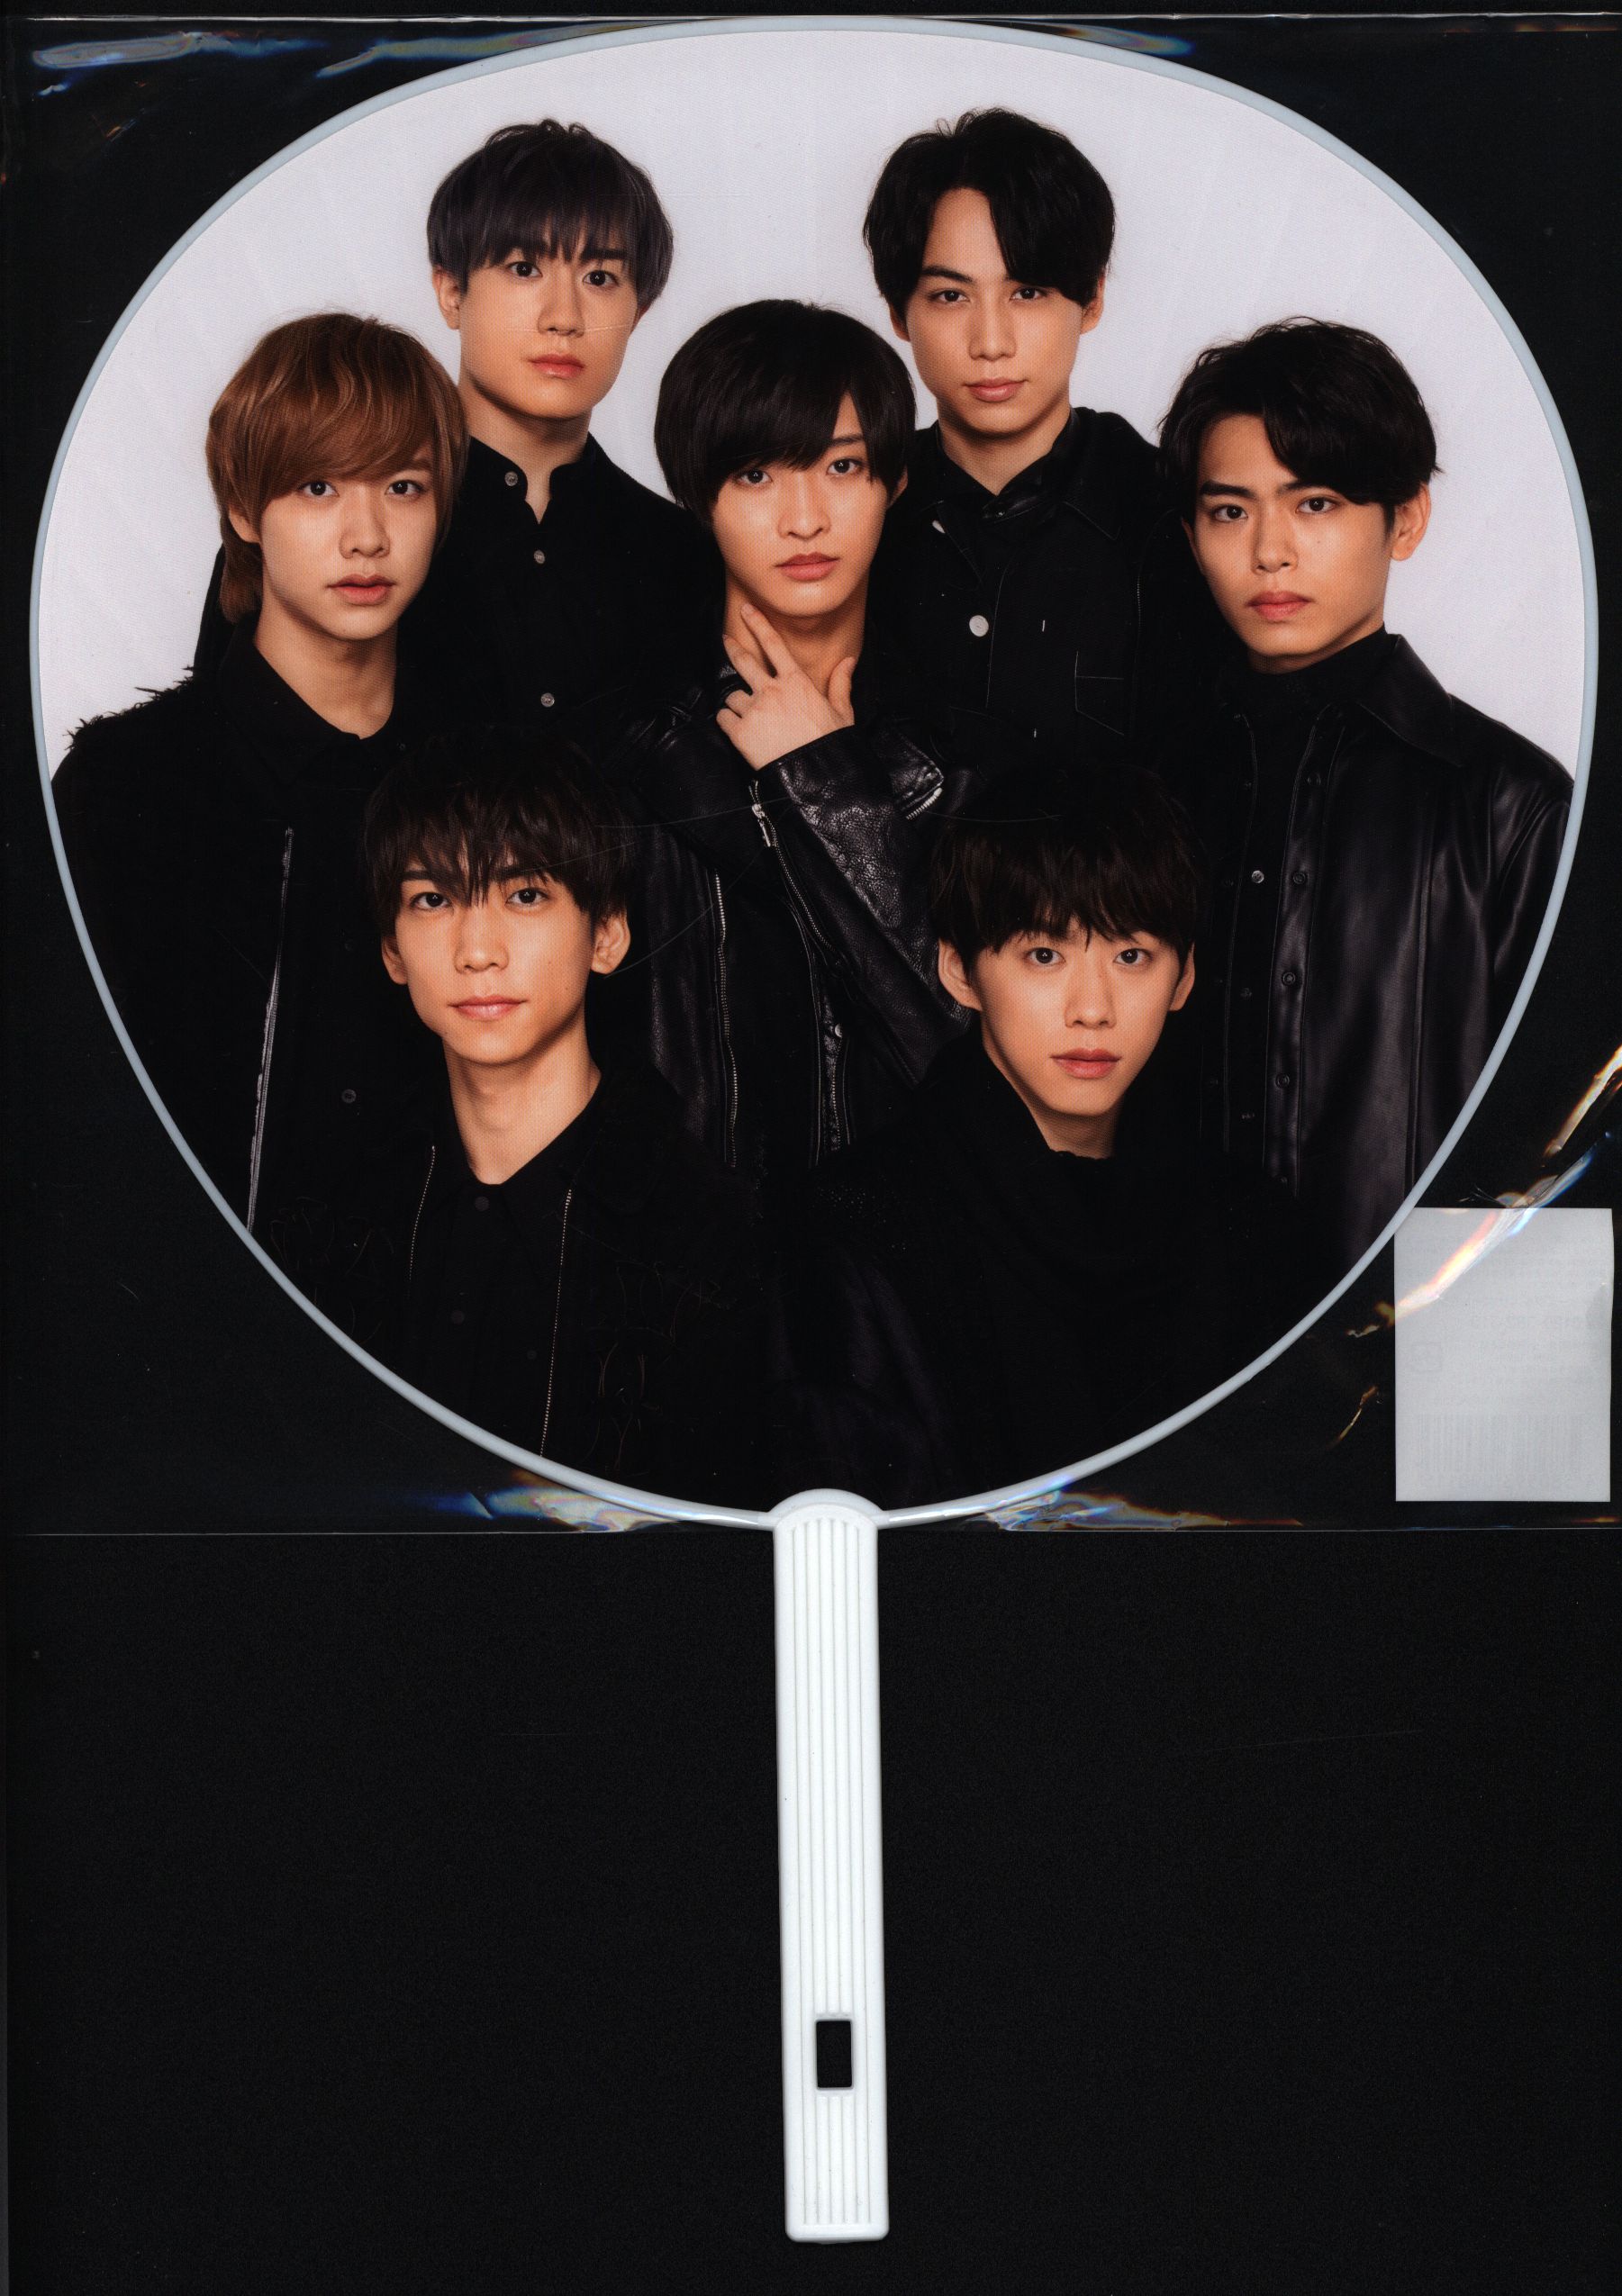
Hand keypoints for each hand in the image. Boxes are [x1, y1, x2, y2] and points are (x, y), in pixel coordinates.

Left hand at [715, 602, 855, 771]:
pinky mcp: (740, 733)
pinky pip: (723, 718)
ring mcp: (753, 711)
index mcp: (796, 681)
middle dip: (733, 647)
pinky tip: (737, 728)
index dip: (758, 623)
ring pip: (733, 696)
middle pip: (744, 661)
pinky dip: (727, 721)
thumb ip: (841, 683)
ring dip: (737, 702)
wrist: (816, 776)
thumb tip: (849, 661)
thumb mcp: (842, 712)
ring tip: (747, 714)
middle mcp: (771, 690)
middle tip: (727, 640)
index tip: (746, 610)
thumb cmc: (831, 745)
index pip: (773, 644)